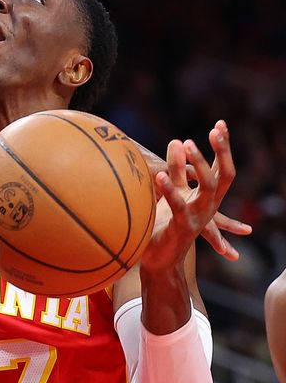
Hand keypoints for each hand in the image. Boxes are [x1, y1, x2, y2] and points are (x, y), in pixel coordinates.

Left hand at [141, 121, 240, 270]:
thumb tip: (177, 141)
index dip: (223, 147)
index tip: (220, 123)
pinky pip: (178, 206)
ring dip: (198, 165)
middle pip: (224, 176)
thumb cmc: (163, 223)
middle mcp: (209, 206)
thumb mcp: (171, 191)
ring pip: (208, 188)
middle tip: (213, 131)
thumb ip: (175, 169)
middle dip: (221, 152)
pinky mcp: (182, 228)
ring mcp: (198, 217)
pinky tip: (160, 175)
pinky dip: (170, 189)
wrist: (158, 259)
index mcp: (207, 197)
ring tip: (186, 143)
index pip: (221, 167)